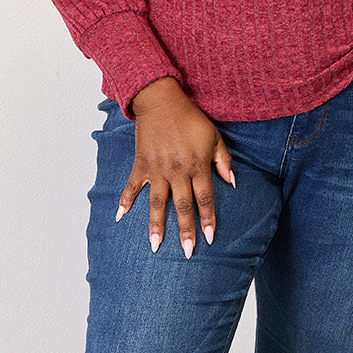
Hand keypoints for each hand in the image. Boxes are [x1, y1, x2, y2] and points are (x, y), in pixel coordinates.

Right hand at [116, 78, 234, 255]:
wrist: (161, 101)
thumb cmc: (190, 118)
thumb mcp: (214, 136)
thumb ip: (223, 160)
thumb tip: (233, 183)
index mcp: (197, 165)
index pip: (205, 198)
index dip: (208, 219)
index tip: (210, 238)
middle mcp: (177, 171)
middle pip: (183, 206)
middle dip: (186, 231)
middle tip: (187, 252)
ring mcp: (157, 169)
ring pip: (157, 203)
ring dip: (156, 225)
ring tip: (155, 246)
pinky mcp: (141, 164)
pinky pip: (132, 186)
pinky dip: (125, 201)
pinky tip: (120, 217)